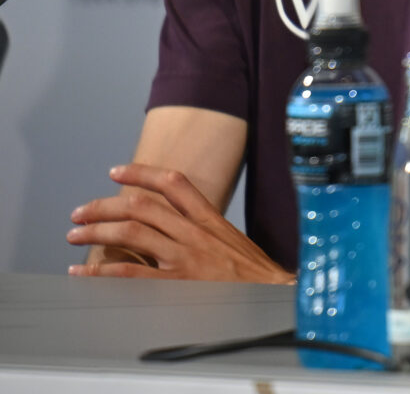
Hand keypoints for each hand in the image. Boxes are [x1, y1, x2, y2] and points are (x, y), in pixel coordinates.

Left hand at [67, 163, 292, 283]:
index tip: (116, 172)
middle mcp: (195, 233)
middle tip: (81, 211)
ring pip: (132, 232)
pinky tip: (84, 271)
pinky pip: (131, 272)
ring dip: (97, 231)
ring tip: (75, 235)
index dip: (141, 173)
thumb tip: (174, 226)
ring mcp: (185, 257)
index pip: (174, 183)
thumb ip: (204, 230)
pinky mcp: (177, 283)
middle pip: (142, 205)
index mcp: (210, 219)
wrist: (275, 295)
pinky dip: (101, 270)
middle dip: (104, 205)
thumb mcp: (232, 240)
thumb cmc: (255, 273)